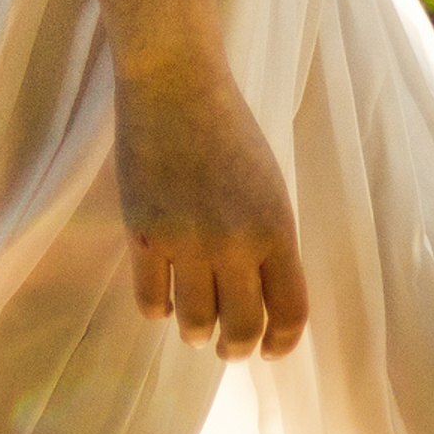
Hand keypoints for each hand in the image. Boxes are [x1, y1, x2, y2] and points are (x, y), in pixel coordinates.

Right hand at [113, 57, 308, 360]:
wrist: (175, 83)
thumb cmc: (227, 129)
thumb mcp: (268, 186)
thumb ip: (269, 242)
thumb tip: (262, 302)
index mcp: (276, 228)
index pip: (289, 312)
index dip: (280, 343)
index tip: (270, 350)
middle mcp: (236, 242)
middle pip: (242, 330)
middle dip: (236, 348)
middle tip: (227, 346)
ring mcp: (187, 241)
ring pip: (195, 325)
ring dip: (197, 332)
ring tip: (194, 323)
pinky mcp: (145, 235)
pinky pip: (151, 303)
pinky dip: (159, 308)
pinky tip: (163, 292)